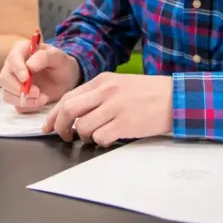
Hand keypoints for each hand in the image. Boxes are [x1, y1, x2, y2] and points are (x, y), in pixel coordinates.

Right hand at [0, 41, 80, 111]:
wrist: (66, 79)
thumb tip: (29, 65)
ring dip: (24, 100)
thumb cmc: (61, 64)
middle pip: (4, 79)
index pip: (12, 59)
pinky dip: (28, 106)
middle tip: (37, 91)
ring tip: (43, 98)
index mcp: (21, 50)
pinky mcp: (18, 97)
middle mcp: (13, 66)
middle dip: (18, 88)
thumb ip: (44, 57)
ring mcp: (13, 82)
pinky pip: (16, 104)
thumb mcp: (58, 57)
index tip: (26, 78)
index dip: (17, 69)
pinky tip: (41, 101)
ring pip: (7, 94)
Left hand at [42, 73, 172, 146]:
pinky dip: (100, 141)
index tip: (48, 126)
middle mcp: (106, 92)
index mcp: (103, 80)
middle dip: (60, 126)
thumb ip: (98, 94)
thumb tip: (73, 111)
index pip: (69, 97)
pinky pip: (100, 137)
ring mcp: (115, 107)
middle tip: (63, 136)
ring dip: (84, 137)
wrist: (175, 98)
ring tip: (95, 136)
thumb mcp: (120, 84)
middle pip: (69, 109)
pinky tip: (110, 138)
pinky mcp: (125, 124)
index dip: (54, 114)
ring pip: (83, 126)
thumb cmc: (147, 93)